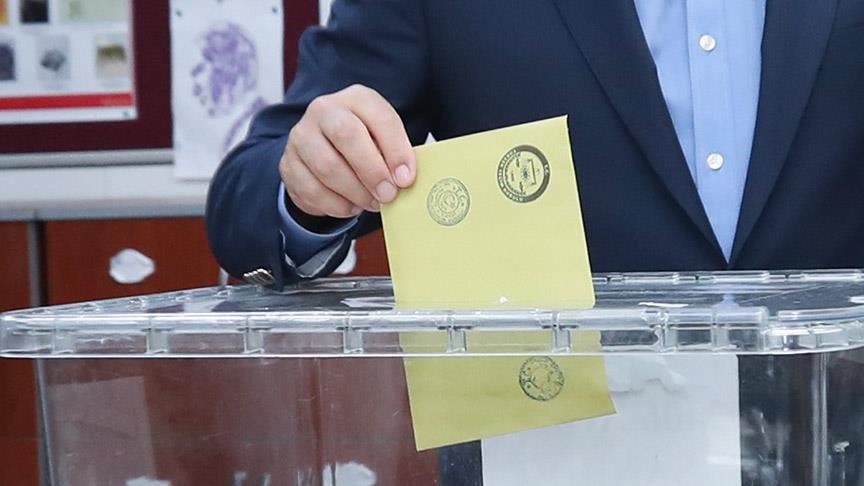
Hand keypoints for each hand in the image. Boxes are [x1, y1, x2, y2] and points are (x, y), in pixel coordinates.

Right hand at [279, 84, 415, 217]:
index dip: (396, 150)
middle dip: (372, 170)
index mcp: (357, 98)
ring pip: (327, 166)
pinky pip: (312, 189)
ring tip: (372, 203)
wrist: (326, 153)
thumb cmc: (365, 146)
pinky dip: (336, 204)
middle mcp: (325, 110)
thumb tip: (404, 180)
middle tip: (388, 194)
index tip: (406, 179)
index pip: (379, 117)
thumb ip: (396, 155)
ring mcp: (302, 136)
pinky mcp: (288, 164)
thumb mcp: (384, 141)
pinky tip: (351, 206)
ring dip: (355, 192)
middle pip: (346, 135)